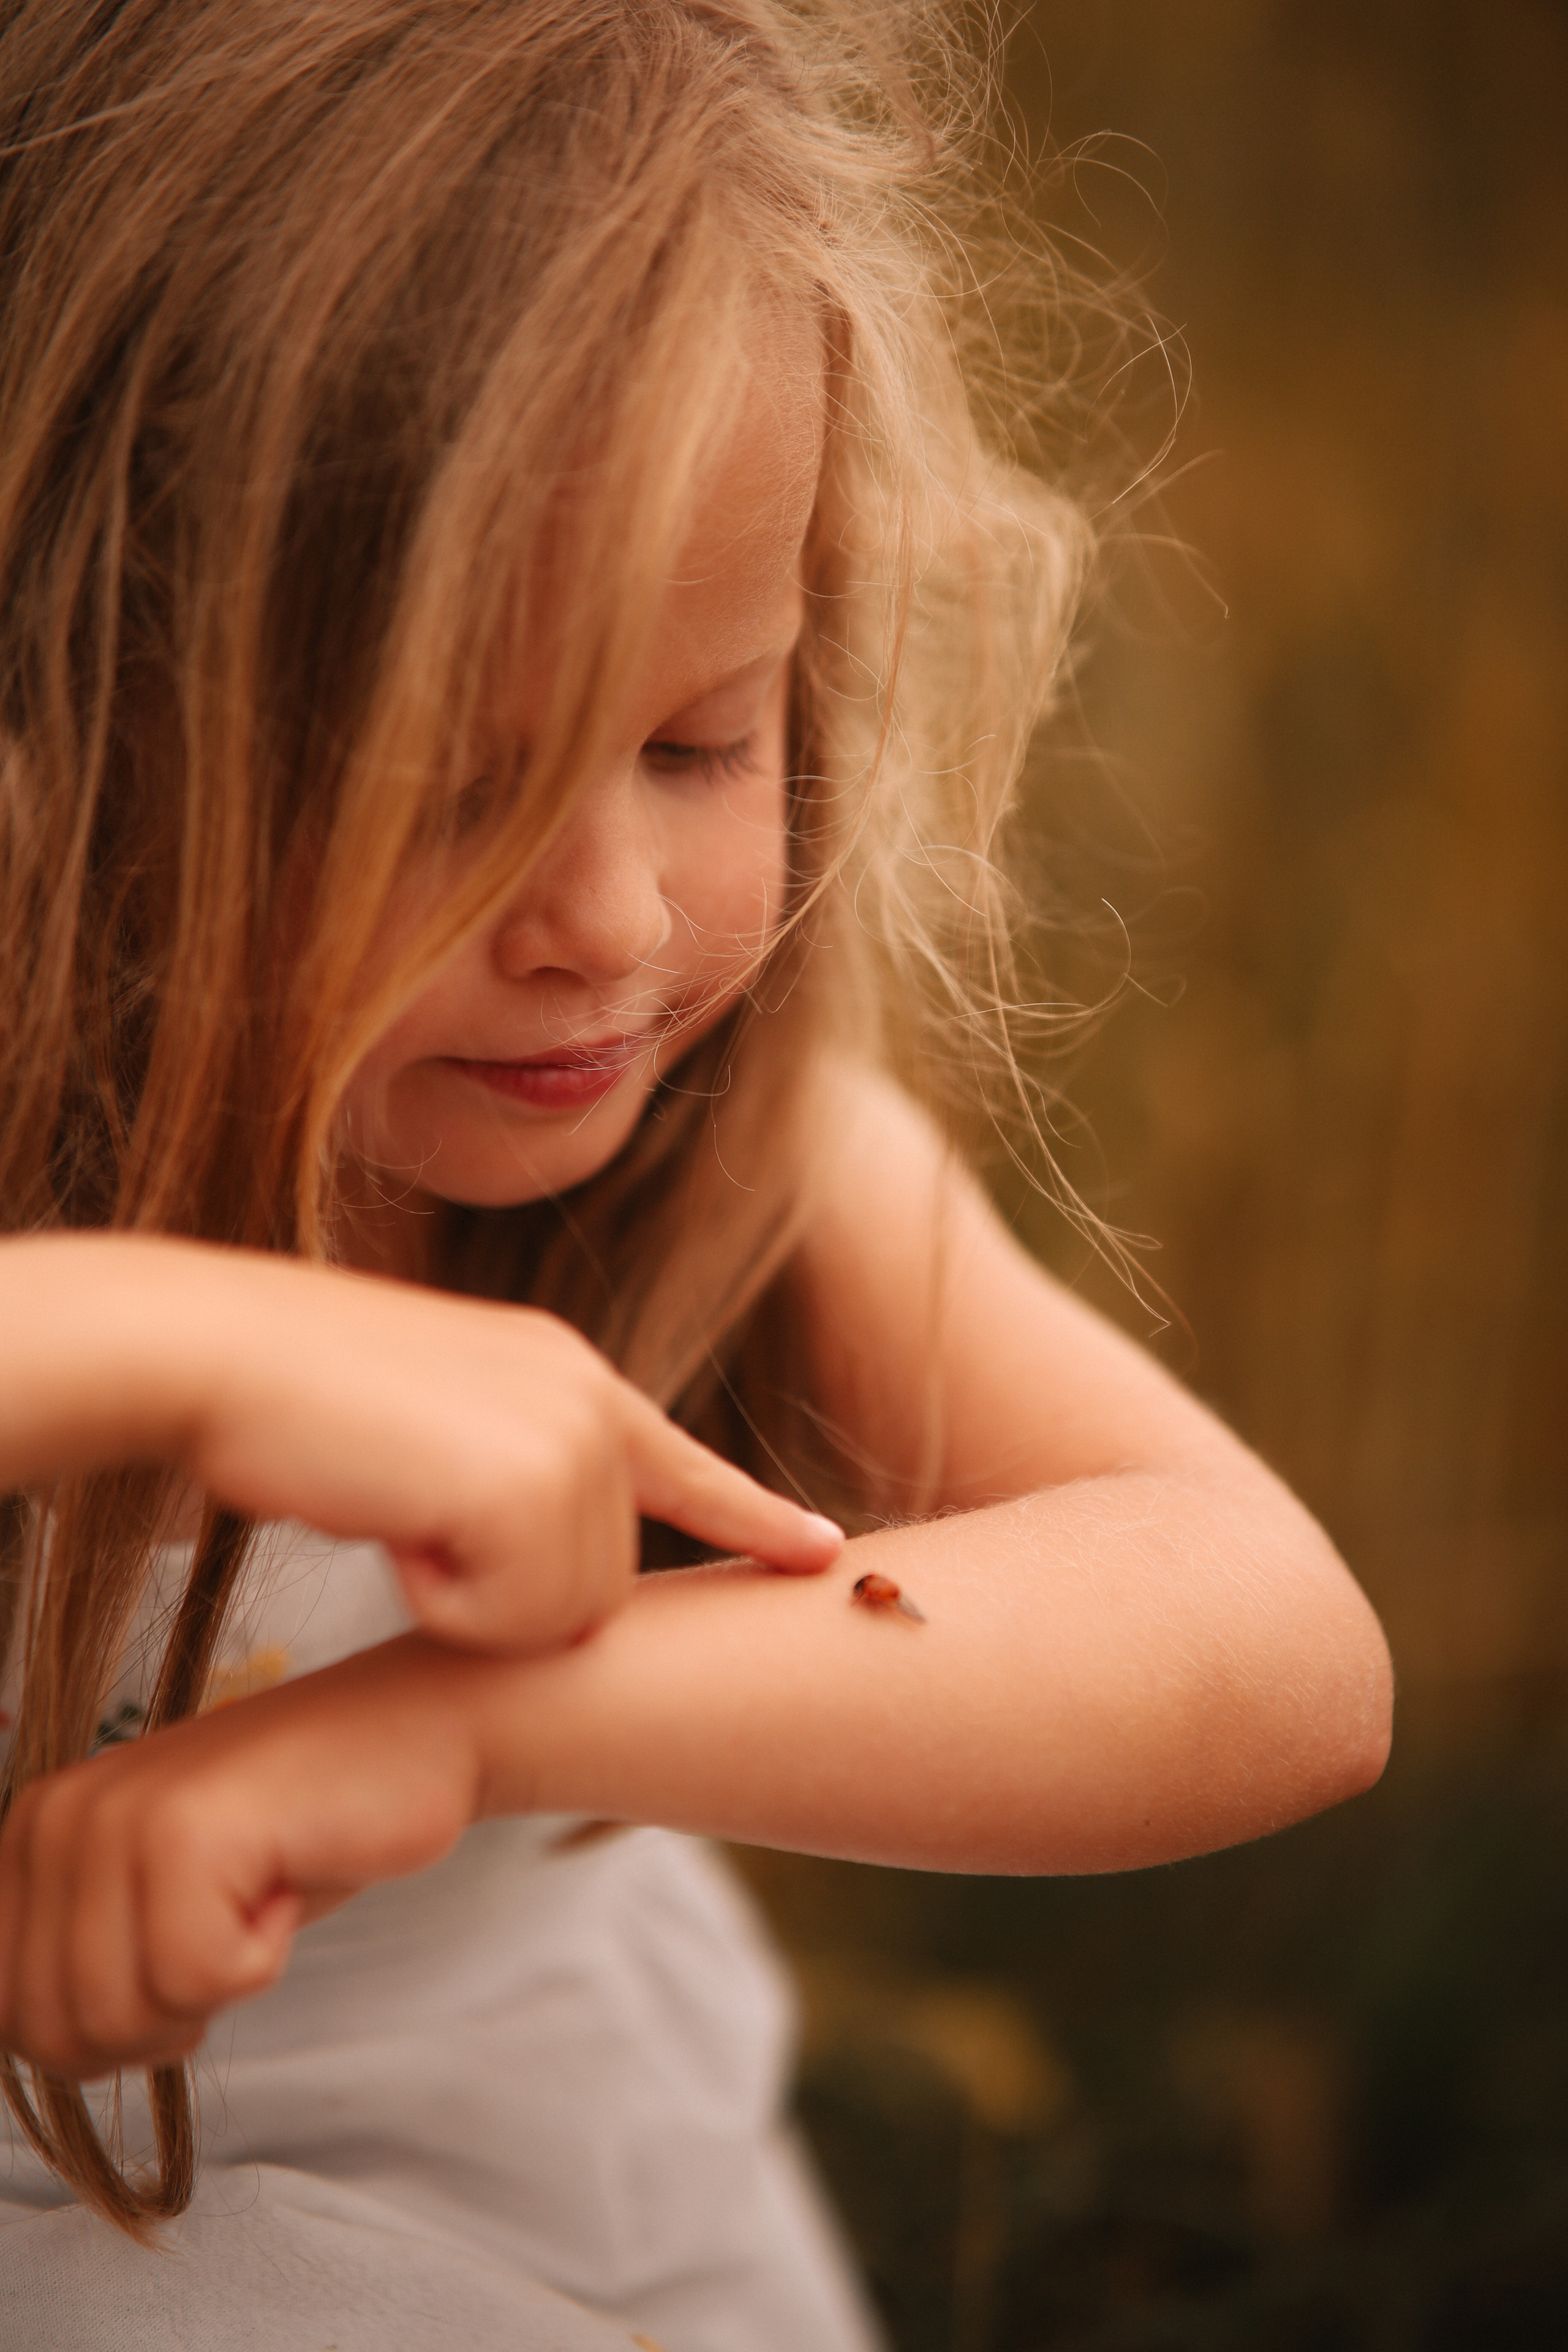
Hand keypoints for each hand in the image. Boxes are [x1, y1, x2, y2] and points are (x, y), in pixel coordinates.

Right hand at [0, 1236, 843, 1654]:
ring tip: (394, 1507)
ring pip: (563, 1615)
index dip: (754, 1517)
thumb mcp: (425, 1420)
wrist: (216, 1351)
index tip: (827, 1554)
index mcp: (562, 1371)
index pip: (682, 1464)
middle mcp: (587, 1395)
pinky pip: (515, 1621)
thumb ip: (505, 1476)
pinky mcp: (537, 1482)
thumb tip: (548, 1564)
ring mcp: (570, 1434)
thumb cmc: (287, 1399)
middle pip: (598, 1588)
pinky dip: (442, 1601)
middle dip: (501, 1593)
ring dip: (466, 1597)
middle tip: (409, 1516)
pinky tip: (391, 1520)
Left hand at [0, 1641, 474, 2080]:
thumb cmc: (299, 1834)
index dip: (102, 2037)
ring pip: (121, 2014)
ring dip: (213, 1989)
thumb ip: (81, 1962)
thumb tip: (44, 2045)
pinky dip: (262, 1960)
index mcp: (33, 1836)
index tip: (179, 1968)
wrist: (416, 1739)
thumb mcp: (158, 1906)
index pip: (9, 2018)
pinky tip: (283, 1885)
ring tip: (255, 1904)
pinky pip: (199, 1978)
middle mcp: (56, 1817)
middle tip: (228, 1941)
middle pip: (57, 2031)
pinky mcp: (187, 1828)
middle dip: (158, 2023)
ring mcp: (116, 1816)